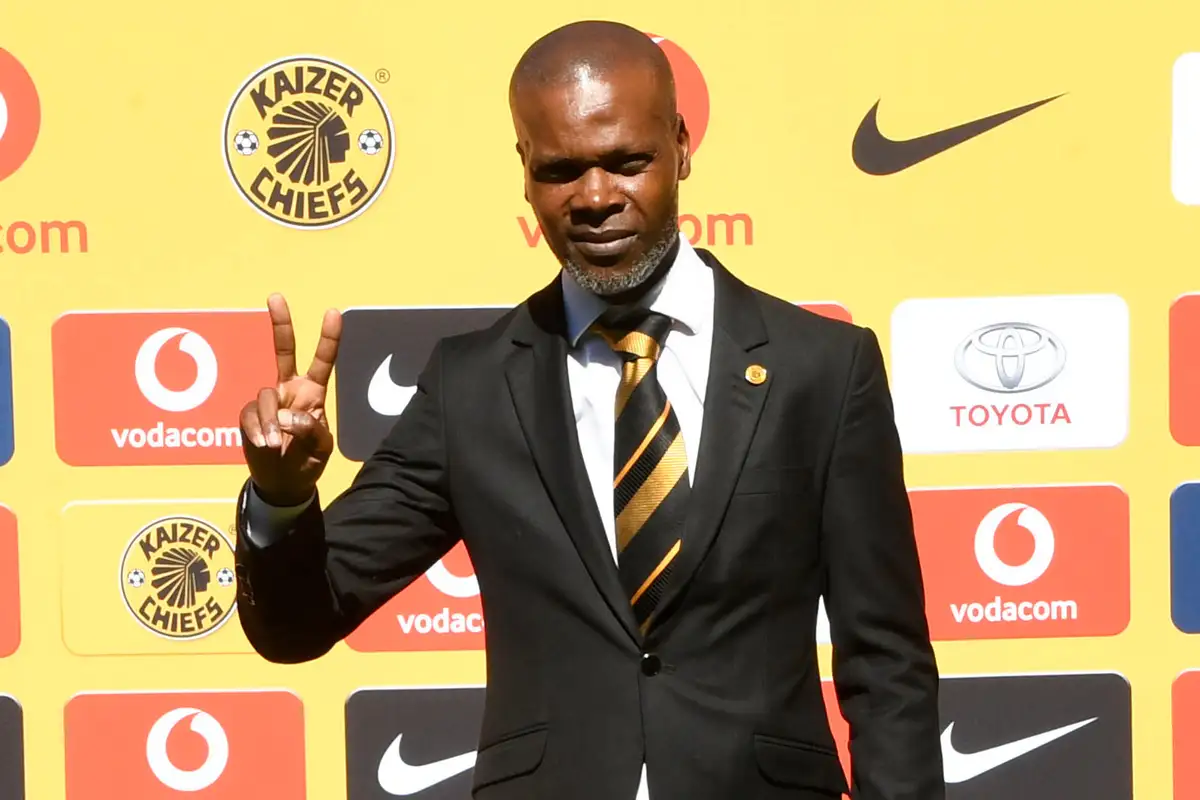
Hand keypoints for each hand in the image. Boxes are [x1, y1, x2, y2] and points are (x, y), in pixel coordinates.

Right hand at [240, 293, 341, 506]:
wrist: (283, 483)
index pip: (323, 361)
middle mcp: (290, 390)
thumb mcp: (321, 449)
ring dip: (269, 419)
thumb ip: (311, 430)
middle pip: (284, 352)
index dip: (328, 339)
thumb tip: (287, 417)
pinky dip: (256, 428)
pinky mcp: (249, 416)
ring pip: (265, 395)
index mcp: (313, 393)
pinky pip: (249, 413)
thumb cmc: (307, 461)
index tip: (333, 313)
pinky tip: (264, 444)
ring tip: (273, 443)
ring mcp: (268, 402)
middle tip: (276, 297)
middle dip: (281, 325)